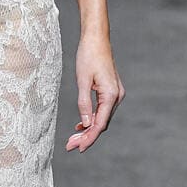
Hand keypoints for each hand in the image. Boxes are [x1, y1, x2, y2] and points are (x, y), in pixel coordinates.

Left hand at [65, 36, 124, 152]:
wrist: (96, 38)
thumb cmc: (88, 56)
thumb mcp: (82, 80)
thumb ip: (84, 104)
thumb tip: (86, 125)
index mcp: (111, 95)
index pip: (100, 124)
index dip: (89, 138)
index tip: (77, 149)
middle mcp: (116, 96)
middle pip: (102, 124)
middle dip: (86, 137)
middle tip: (70, 146)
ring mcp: (115, 93)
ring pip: (102, 118)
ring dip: (88, 129)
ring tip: (73, 139)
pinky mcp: (111, 90)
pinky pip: (102, 110)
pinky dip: (92, 119)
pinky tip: (81, 126)